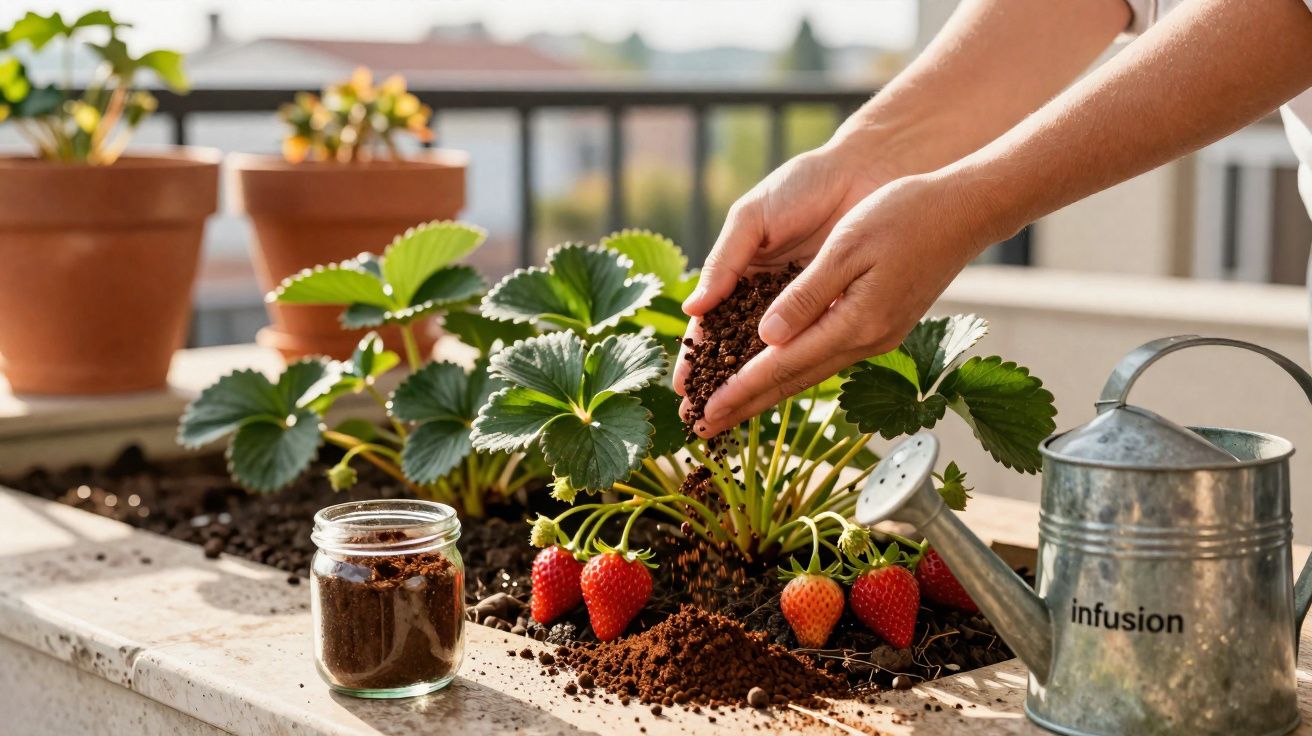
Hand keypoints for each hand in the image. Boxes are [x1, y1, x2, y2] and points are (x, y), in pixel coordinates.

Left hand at [686, 172, 1003, 437]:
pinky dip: (792, 371)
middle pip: (793, 381)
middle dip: (746, 404)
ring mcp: (876, 337)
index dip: (740, 389)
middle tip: (704, 428)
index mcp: (855, 322)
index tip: (706, 411)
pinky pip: (825, 357)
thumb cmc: (906, 216)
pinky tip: (774, 375)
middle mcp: (866, 340)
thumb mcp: (847, 247)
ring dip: (767, 393)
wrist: (966, 210)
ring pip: (809, 373)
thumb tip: (768, 338)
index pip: (783, 365)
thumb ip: (806, 295)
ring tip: (730, 409)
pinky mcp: (880, 326)